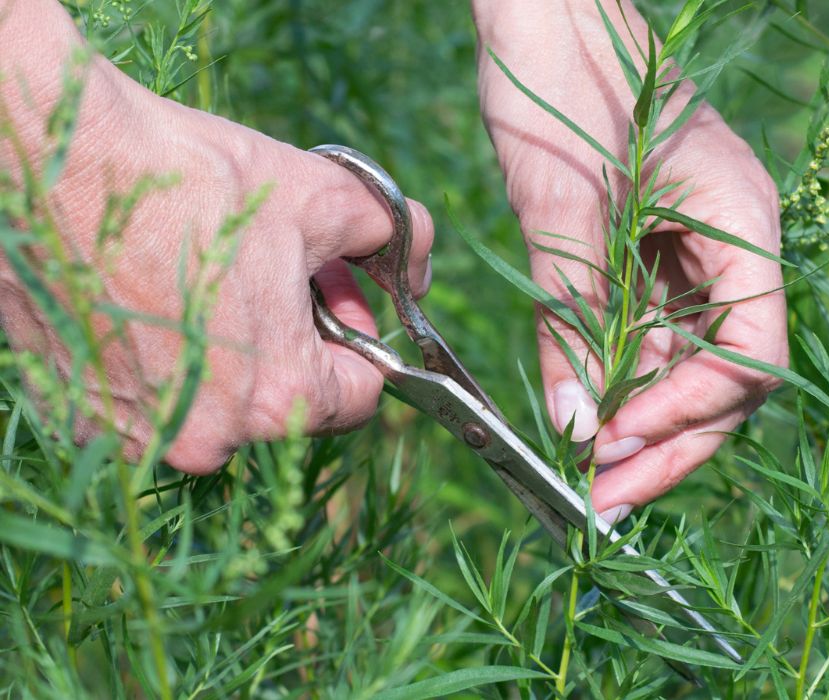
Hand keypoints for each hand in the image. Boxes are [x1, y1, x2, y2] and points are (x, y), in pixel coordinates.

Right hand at [0, 12, 433, 473]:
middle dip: (296, 341)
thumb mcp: (325, 196)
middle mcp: (206, 437)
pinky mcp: (80, 410)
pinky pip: (151, 399)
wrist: (56, 158)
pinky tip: (150, 297)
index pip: (360, 399)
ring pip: (216, 401)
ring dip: (227, 352)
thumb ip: (396, 237)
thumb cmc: (194, 179)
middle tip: (273, 275)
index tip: (335, 301)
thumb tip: (418, 272)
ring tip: (207, 279)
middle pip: (287, 403)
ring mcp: (136, 431)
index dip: (358, 342)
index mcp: (278, 399)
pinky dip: (162, 358)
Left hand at [474, 1, 785, 519]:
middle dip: (669, 438)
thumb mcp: (560, 205)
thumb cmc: (558, 77)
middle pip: (728, 371)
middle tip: (604, 493)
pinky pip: (655, 327)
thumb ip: (574, 318)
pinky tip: (581, 401)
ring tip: (584, 460)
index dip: (692, 415)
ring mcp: (698, 244)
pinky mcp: (658, 245)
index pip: (752, 352)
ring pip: (689, 358)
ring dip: (641, 413)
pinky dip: (620, 369)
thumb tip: (578, 430)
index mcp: (740, 219)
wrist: (540, 6)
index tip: (616, 447)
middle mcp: (734, 240)